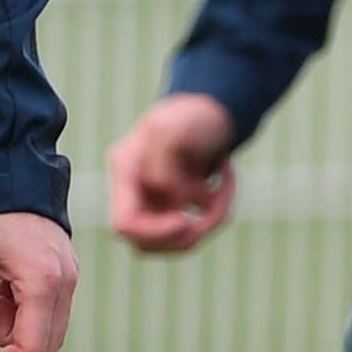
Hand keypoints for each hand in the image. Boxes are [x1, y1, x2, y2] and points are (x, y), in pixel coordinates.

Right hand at [106, 92, 240, 256]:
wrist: (212, 108)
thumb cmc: (193, 113)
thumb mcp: (174, 128)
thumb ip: (163, 168)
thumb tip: (172, 203)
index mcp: (126, 170)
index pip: (125, 224)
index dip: (155, 232)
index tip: (186, 219)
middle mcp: (135, 191)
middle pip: (147, 243)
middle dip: (185, 234)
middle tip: (212, 212)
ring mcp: (155, 202)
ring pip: (176, 240)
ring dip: (208, 220)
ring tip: (225, 184)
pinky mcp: (176, 207)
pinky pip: (197, 227)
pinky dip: (218, 209)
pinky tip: (226, 178)